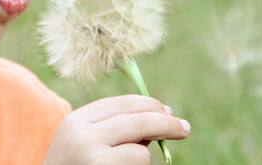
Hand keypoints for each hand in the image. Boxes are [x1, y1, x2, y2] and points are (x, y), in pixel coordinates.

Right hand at [42, 94, 190, 164]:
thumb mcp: (83, 142)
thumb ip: (113, 128)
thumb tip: (162, 116)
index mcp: (77, 120)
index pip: (122, 104)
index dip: (150, 105)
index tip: (169, 111)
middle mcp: (83, 136)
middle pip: (137, 120)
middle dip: (166, 123)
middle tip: (184, 128)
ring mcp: (94, 158)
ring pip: (141, 151)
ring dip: (142, 159)